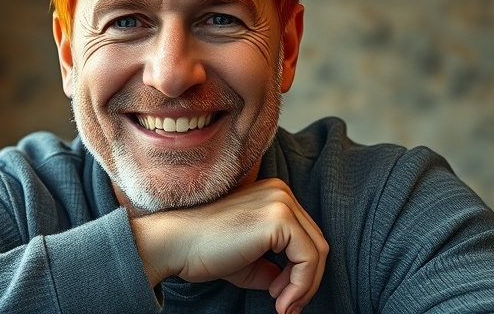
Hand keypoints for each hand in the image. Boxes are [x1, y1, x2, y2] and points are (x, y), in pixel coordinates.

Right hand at [130, 178, 328, 313]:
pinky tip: (279, 299)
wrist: (175, 244)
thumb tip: (291, 284)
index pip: (305, 237)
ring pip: (318, 253)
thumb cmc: (203, 251)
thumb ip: (272, 267)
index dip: (300, 273)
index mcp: (274, 196)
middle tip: (286, 306)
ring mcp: (281, 203)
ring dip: (305, 287)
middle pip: (317, 244)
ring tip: (283, 305)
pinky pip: (309, 259)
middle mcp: (281, 192)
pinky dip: (301, 286)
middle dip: (306, 282)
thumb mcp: (247, 260)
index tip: (282, 297)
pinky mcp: (280, 219)